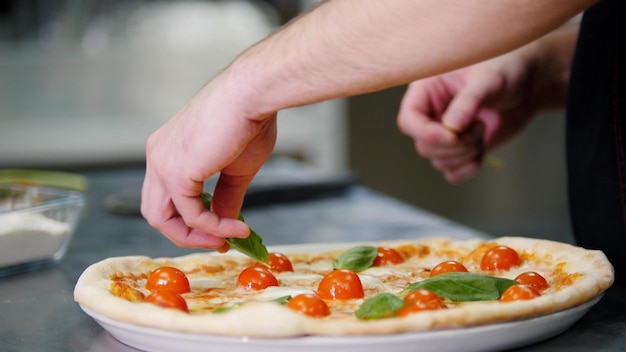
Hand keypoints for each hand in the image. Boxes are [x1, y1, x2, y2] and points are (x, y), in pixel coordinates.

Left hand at [141, 82, 276, 248]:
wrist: (251, 96)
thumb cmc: (247, 121)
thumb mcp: (236, 169)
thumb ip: (226, 197)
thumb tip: (226, 223)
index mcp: (167, 151)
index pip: (166, 197)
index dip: (190, 221)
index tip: (221, 232)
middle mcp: (157, 157)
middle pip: (156, 212)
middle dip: (186, 235)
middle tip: (219, 242)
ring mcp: (162, 165)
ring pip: (162, 219)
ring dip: (194, 237)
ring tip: (225, 240)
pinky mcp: (176, 173)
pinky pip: (191, 215)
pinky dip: (213, 227)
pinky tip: (236, 228)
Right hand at [397, 51, 537, 182]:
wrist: (527, 84)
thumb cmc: (504, 69)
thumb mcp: (488, 79)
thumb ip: (469, 101)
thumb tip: (451, 128)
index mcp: (427, 91)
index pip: (409, 120)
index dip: (425, 132)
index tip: (452, 135)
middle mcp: (431, 115)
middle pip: (424, 146)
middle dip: (454, 145)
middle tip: (479, 127)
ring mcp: (445, 134)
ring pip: (439, 161)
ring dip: (464, 154)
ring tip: (483, 131)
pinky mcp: (460, 149)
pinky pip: (451, 172)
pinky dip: (466, 170)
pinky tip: (481, 155)